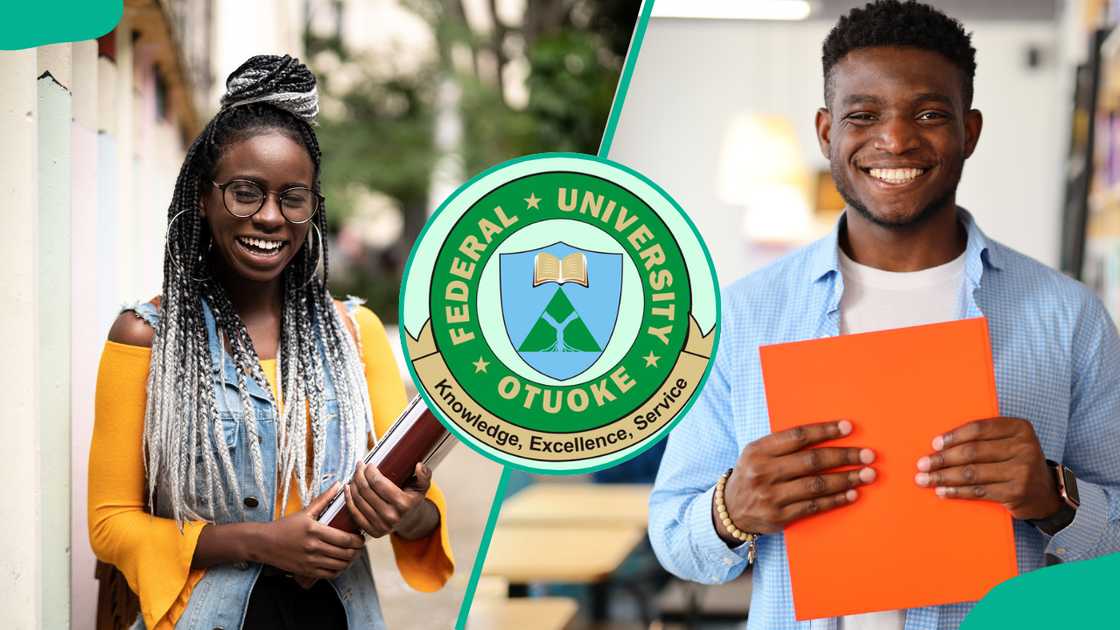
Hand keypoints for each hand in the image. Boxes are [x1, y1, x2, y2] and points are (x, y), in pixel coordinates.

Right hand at [264, 483, 364, 582]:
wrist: (264, 543)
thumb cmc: (284, 526)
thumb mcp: (304, 511)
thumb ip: (324, 499)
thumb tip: (338, 485)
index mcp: (315, 530)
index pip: (345, 539)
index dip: (358, 541)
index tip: (362, 538)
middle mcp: (313, 547)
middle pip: (345, 553)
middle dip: (357, 551)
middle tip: (360, 547)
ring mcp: (310, 561)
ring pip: (339, 565)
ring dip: (350, 562)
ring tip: (353, 555)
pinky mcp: (306, 571)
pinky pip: (329, 575)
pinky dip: (339, 571)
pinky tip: (340, 565)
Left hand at [344, 462, 434, 537]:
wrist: (410, 521)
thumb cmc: (413, 499)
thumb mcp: (422, 486)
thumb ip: (424, 475)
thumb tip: (419, 466)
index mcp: (403, 504)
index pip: (378, 483)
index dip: (370, 471)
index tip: (368, 464)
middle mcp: (391, 516)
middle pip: (366, 490)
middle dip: (359, 474)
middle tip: (359, 466)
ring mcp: (381, 526)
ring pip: (359, 500)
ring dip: (353, 484)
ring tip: (354, 474)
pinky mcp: (372, 531)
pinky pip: (355, 513)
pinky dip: (348, 499)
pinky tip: (347, 488)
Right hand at [716, 420, 875, 542]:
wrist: (730, 510)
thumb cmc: (752, 475)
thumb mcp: (757, 454)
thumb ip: (784, 445)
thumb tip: (827, 437)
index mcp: (758, 450)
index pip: (797, 436)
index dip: (824, 431)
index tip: (848, 427)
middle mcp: (763, 472)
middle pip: (811, 461)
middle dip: (844, 456)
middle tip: (868, 455)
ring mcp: (771, 496)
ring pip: (816, 485)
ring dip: (846, 479)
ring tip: (868, 474)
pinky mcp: (779, 517)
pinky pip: (814, 506)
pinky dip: (836, 500)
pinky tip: (853, 494)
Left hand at [915, 417, 1059, 519]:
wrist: (1045, 492)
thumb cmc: (1016, 461)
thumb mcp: (1008, 442)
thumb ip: (983, 438)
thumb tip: (940, 443)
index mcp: (1019, 428)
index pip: (979, 429)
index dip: (953, 436)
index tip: (934, 444)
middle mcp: (1024, 447)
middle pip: (972, 452)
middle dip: (942, 459)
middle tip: (922, 464)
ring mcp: (1022, 471)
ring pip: (972, 473)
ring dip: (944, 477)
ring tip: (925, 479)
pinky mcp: (1016, 492)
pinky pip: (978, 491)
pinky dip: (956, 491)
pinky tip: (942, 490)